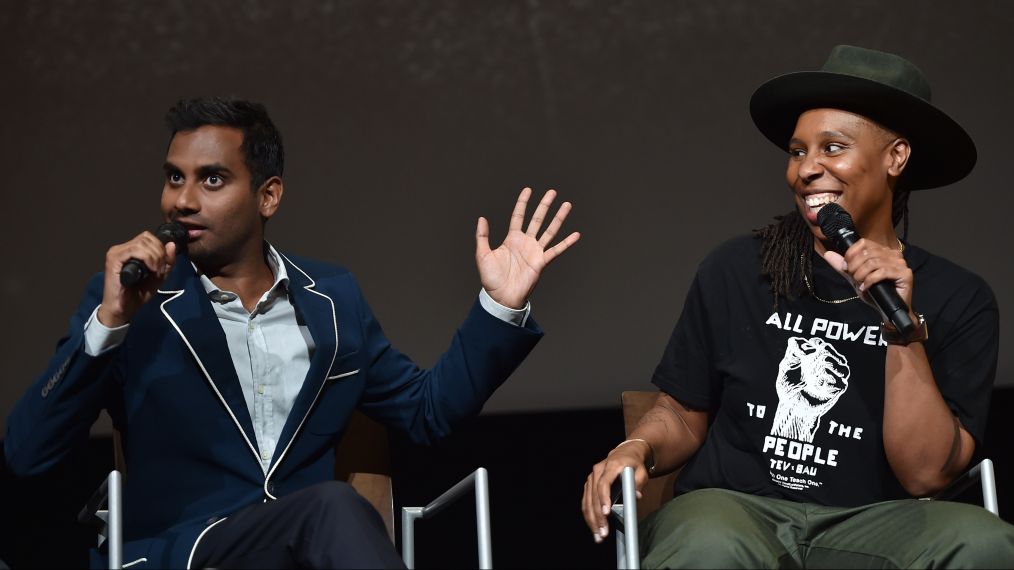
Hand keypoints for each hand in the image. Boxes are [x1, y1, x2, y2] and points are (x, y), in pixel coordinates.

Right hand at [97, 232, 176, 326]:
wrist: (123, 309)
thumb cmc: (138, 294)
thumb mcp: (159, 276)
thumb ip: (167, 261)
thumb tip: (172, 245)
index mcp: (131, 250)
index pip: (148, 237)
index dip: (160, 247)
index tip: (164, 264)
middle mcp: (122, 248)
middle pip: (146, 237)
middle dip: (159, 252)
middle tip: (160, 269)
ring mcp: (116, 252)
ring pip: (142, 243)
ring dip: (155, 256)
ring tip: (156, 271)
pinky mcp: (113, 259)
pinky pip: (134, 250)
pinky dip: (148, 258)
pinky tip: (151, 270)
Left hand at [475, 187, 579, 308]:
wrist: (501, 297)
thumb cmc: (491, 279)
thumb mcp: (482, 255)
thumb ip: (482, 237)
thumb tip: (482, 218)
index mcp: (512, 239)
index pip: (518, 216)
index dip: (523, 203)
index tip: (528, 190)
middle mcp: (525, 242)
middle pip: (537, 219)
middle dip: (544, 205)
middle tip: (552, 192)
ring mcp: (535, 251)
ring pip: (549, 230)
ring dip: (558, 218)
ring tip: (567, 205)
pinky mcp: (542, 262)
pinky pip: (556, 250)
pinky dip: (567, 243)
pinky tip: (576, 234)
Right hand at [581, 441, 649, 544]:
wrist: (625, 453)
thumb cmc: (635, 464)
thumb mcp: (642, 472)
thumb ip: (639, 483)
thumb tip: (636, 496)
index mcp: (611, 465)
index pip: (604, 483)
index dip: (604, 498)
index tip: (606, 513)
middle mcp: (598, 470)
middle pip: (594, 495)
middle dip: (598, 516)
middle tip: (603, 533)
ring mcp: (591, 477)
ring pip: (587, 500)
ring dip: (591, 519)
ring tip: (597, 535)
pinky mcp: (589, 484)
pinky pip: (586, 501)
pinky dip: (588, 514)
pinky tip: (593, 526)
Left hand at [822, 238, 913, 314]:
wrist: (887, 310)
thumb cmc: (874, 293)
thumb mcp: (855, 278)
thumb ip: (842, 267)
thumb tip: (827, 254)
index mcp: (882, 251)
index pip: (863, 243)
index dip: (851, 254)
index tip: (847, 268)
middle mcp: (893, 254)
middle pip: (867, 253)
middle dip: (854, 267)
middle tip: (854, 279)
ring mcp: (900, 263)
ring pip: (873, 262)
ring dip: (861, 275)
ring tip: (860, 284)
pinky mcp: (905, 273)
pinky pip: (882, 272)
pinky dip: (870, 280)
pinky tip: (866, 287)